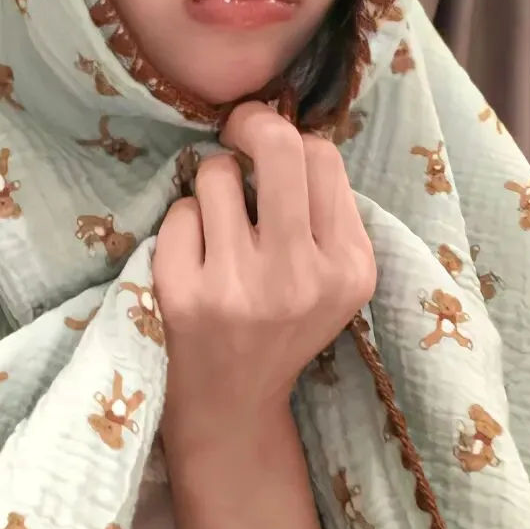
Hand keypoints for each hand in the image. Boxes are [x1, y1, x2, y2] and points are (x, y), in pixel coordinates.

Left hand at [152, 101, 375, 440]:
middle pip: (279, 147)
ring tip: (219, 225)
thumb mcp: (330, 275)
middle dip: (251, 122)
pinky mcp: (186, 296)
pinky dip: (184, 224)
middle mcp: (302, 277)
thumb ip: (321, 208)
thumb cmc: (282, 322)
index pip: (323, 157)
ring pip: (217, 174)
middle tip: (236, 131)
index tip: (267, 147)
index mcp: (350, 268)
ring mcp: (240, 288)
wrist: (232, 408)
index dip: (291, 139)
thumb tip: (279, 121)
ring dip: (212, 186)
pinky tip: (194, 259)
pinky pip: (180, 212)